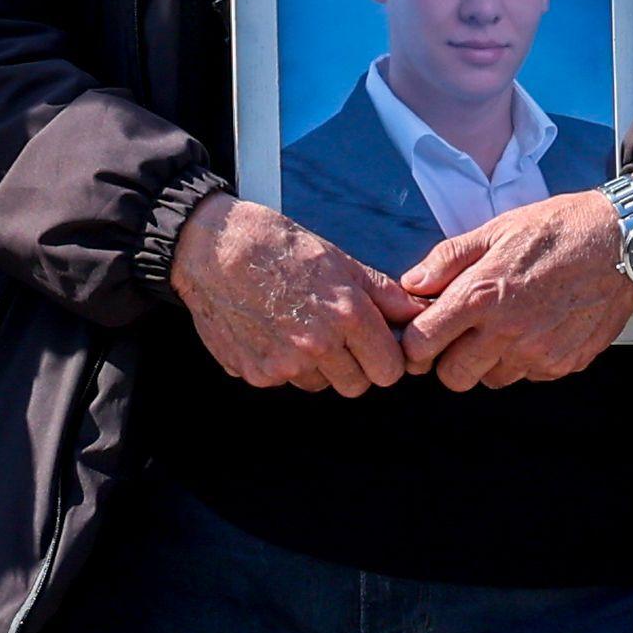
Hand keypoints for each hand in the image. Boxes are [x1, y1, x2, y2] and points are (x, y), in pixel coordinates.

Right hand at [170, 193, 410, 393]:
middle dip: (354, 366)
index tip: (377, 348)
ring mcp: (284, 364)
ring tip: (298, 326)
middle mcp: (318, 345)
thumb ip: (384, 295)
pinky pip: (284, 381)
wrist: (213, 250)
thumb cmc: (277, 247)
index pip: (389, 370)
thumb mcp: (339, 260)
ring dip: (317, 366)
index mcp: (347, 315)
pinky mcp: (256, 373)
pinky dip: (282, 364)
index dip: (387, 359)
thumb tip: (420, 312)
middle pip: (357, 385)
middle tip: (337, 337)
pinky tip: (271, 331)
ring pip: (320, 384)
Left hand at [396, 187, 632, 389]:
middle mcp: (507, 331)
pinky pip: (528, 375)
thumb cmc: (558, 230)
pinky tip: (539, 326)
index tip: (425, 332)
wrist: (623, 243)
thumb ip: (448, 260)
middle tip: (464, 334)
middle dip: (450, 359)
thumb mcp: (496, 230)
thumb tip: (412, 285)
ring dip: (490, 360)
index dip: (416, 342)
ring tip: (509, 324)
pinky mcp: (564, 364)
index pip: (421, 345)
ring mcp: (538, 353)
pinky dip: (526, 359)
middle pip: (452, 377)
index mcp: (481, 295)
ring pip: (491, 379)